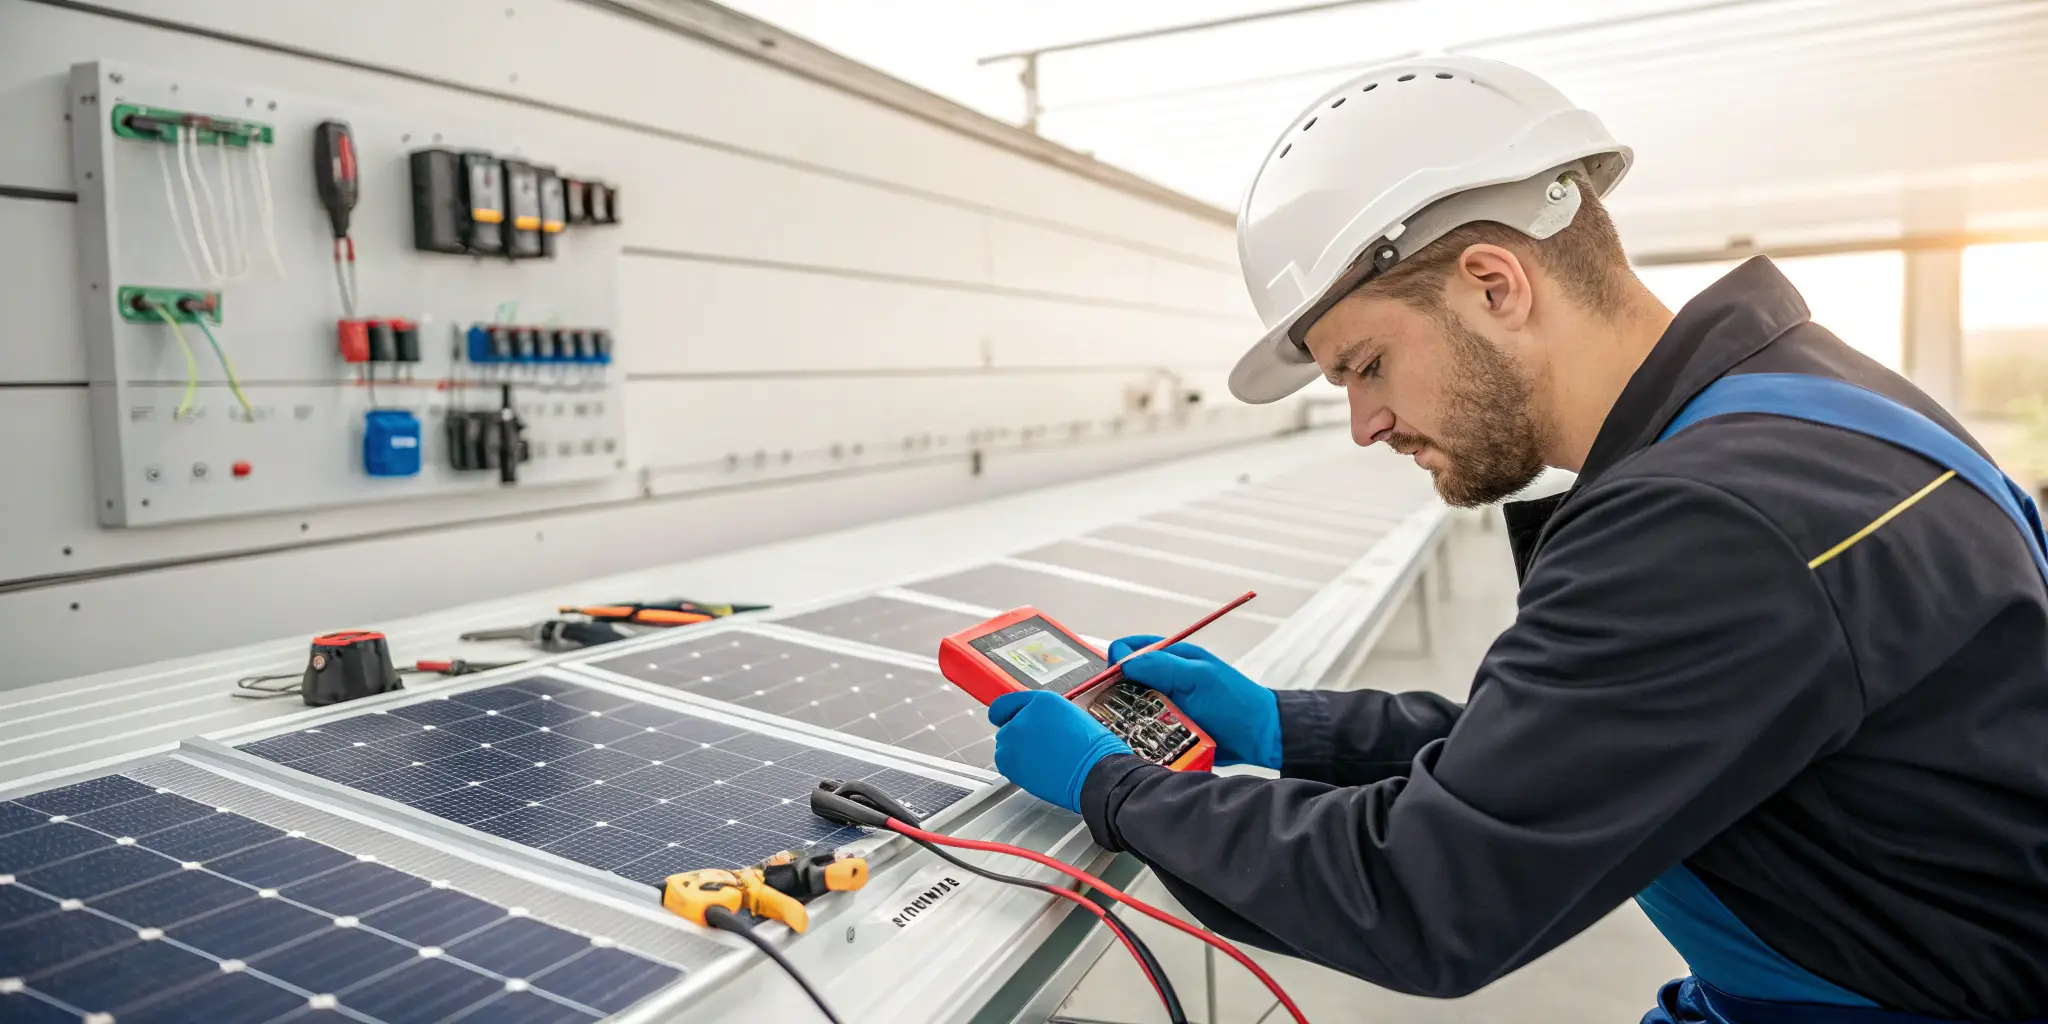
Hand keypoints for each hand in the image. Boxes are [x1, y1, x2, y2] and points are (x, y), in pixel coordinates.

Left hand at [989, 690, 1132, 813]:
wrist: (1096, 772)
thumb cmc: (1093, 750)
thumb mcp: (1070, 717)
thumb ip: (1044, 716)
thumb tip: (1032, 723)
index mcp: (1042, 701)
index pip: (1007, 703)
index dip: (1009, 714)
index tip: (1007, 720)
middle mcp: (1023, 715)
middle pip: (1006, 727)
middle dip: (1020, 738)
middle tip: (1042, 749)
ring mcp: (1013, 738)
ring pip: (1005, 747)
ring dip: (1018, 754)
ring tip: (1044, 760)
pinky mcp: (1008, 761)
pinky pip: (1006, 764)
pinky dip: (1018, 769)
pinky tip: (1040, 770)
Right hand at [1109, 637, 1281, 768]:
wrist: (1259, 737)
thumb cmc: (1235, 702)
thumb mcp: (1199, 677)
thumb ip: (1162, 666)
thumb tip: (1123, 661)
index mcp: (1170, 657)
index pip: (1128, 650)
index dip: (1117, 663)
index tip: (1113, 683)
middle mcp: (1163, 679)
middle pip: (1123, 682)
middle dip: (1115, 695)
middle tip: (1117, 711)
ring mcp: (1164, 704)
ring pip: (1129, 708)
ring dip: (1126, 719)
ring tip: (1127, 729)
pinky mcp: (1166, 728)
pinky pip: (1142, 729)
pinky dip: (1138, 735)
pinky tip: (1138, 742)